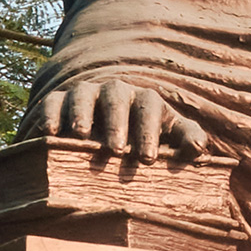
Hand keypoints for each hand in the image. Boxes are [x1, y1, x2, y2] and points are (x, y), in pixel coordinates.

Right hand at [34, 74, 208, 160]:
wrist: (104, 135)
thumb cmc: (143, 139)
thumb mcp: (167, 136)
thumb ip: (186, 138)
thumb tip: (200, 149)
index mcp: (144, 99)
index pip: (149, 106)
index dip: (149, 130)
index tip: (148, 158)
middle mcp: (115, 91)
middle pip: (116, 97)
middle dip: (117, 122)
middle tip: (117, 151)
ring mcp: (85, 93)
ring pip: (83, 95)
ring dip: (82, 113)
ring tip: (81, 135)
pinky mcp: (59, 101)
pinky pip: (53, 101)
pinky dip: (51, 114)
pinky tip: (49, 133)